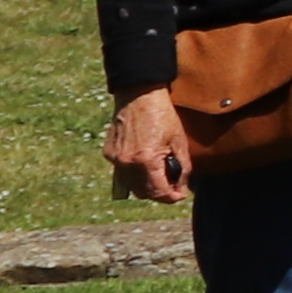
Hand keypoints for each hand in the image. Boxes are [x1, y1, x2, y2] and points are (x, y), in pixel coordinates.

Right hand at [105, 87, 194, 204]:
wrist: (139, 95)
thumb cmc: (162, 115)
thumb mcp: (179, 141)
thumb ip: (182, 168)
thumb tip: (182, 187)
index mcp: (146, 160)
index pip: (158, 192)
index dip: (172, 197)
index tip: (181, 195)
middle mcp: (127, 163)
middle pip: (143, 193)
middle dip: (160, 195)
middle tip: (173, 188)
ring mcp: (115, 159)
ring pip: (131, 186)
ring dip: (146, 187)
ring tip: (161, 178)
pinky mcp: (109, 153)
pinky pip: (122, 173)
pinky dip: (135, 175)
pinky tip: (147, 166)